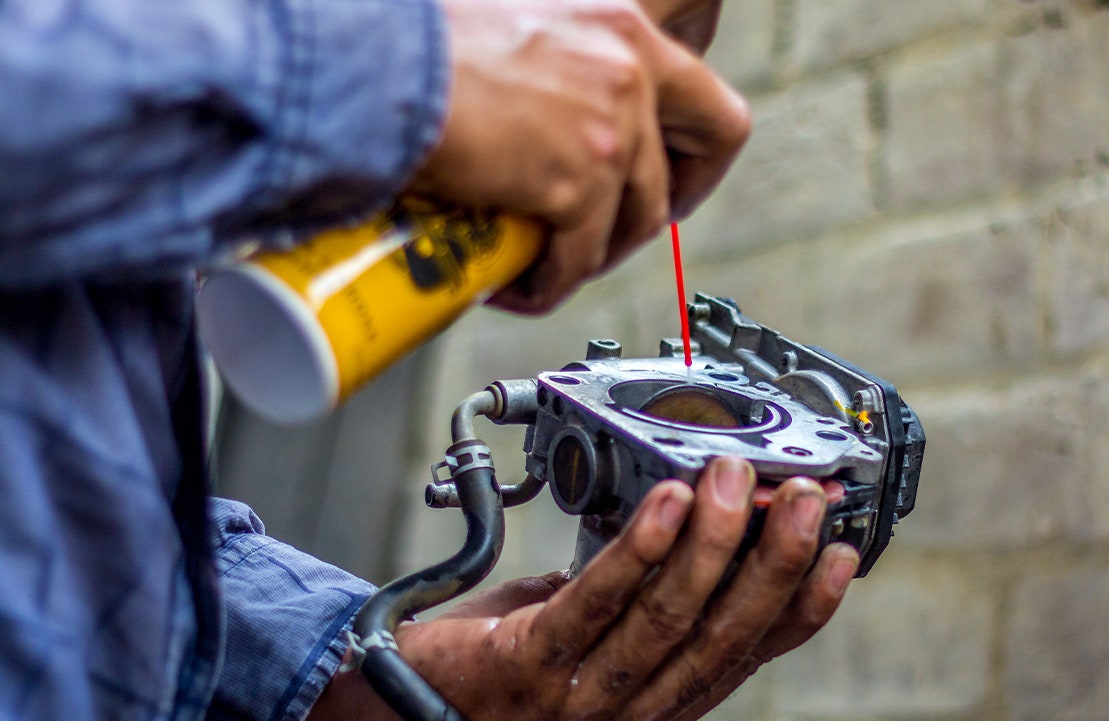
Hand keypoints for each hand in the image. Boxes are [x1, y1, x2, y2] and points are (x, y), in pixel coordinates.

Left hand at [293, 457, 859, 720]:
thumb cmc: (499, 668)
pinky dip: (637, 550)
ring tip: (732, 482)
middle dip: (771, 561)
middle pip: (722, 637)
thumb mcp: (595, 640)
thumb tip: (709, 525)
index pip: (749, 656)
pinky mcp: (529, 666)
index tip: (840, 552)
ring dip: (711, 544)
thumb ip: (649, 602)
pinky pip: (597, 602)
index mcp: (657, 713)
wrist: (395, 706)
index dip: (801, 604)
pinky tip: (661, 503)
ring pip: (668, 619)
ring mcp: (579, 700)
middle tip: (800, 498)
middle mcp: (627, 719)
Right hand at [406, 0, 749, 313]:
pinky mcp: (578, 184)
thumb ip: (563, 64)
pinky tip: (514, 284)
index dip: (696, 152)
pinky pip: (581, 259)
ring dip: (594, 254)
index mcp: (621, 27)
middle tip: (620, 232)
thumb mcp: (521, 27)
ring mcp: (611, 130)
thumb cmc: (421, 48)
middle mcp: (630, 70)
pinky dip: (548, 284)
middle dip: (669, 204)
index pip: (708, 98)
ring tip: (546, 262)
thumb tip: (558, 111)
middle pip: (710, 152)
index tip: (668, 178)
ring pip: (638, 221)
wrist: (377, 72)